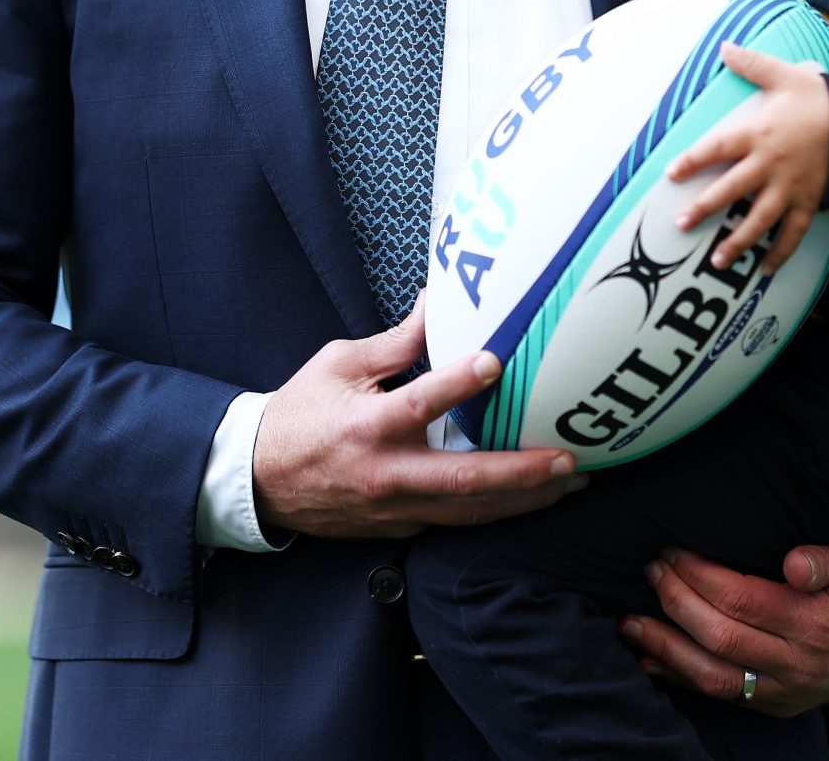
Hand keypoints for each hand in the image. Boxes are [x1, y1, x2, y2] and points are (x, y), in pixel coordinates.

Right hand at [252, 296, 583, 537]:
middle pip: (463, 479)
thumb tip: (438, 300)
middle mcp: (385, 473)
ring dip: (523, 500)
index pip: (420, 402)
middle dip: (522, 472)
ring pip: (468, 512)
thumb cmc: (300, 413)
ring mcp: (393, 508)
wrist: (258, 481)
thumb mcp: (340, 364)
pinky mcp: (396, 527)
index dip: (459, 382)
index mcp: (367, 426)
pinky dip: (494, 512)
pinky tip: (530, 499)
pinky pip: (453, 523)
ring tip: (570, 482)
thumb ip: (396, 342)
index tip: (497, 360)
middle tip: (569, 458)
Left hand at [618, 543, 828, 715]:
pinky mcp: (779, 704)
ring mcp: (787, 691)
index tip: (673, 550)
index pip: (742, 601)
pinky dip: (683, 679)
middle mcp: (797, 664)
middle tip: (651, 569)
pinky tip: (653, 660)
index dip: (701, 576)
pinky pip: (724, 696)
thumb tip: (793, 563)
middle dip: (677, 603)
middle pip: (720, 637)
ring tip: (630, 622)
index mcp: (815, 625)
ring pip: (714, 677)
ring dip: (667, 649)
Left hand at [666, 42, 828, 272]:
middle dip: (704, 209)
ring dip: (737, 243)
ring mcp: (790, 189)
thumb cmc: (821, 100)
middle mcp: (769, 166)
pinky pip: (793, 234)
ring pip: (758, 221)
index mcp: (758, 134)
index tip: (671, 175)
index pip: (716, 149)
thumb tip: (724, 46)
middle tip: (681, 224)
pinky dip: (780, 253)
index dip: (692, 161)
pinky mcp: (810, 203)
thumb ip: (752, 64)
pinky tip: (765, 270)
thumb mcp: (786, 76)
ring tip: (717, 261)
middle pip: (730, 191)